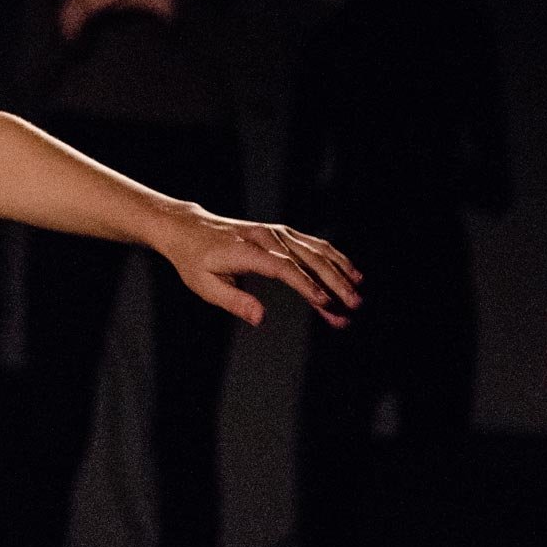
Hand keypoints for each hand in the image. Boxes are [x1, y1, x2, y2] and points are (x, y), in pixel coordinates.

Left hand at [157, 206, 362, 327]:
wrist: (189, 228)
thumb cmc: (195, 260)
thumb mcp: (204, 285)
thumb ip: (234, 301)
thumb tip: (260, 318)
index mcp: (246, 251)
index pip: (283, 268)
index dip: (306, 285)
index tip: (325, 303)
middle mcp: (265, 238)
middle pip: (306, 259)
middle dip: (332, 283)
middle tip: (353, 306)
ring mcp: (276, 232)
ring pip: (315, 250)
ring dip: (339, 271)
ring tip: (357, 293)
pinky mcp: (281, 232)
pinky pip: (312, 244)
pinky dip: (333, 257)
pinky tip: (350, 272)